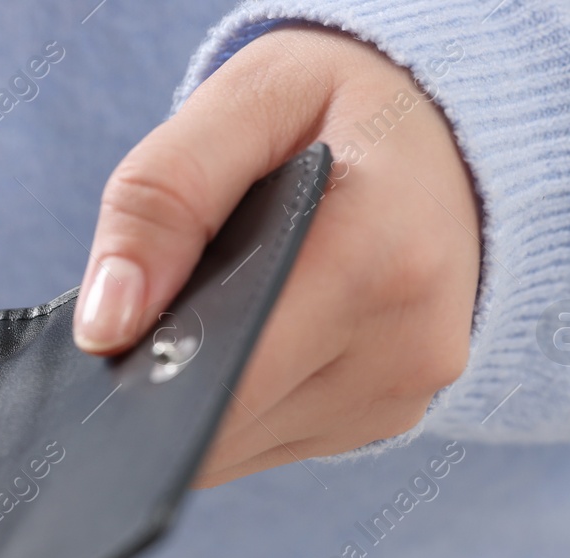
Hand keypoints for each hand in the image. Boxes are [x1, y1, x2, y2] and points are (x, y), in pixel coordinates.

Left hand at [73, 28, 478, 486]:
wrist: (464, 130)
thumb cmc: (345, 106)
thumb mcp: (250, 99)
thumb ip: (163, 198)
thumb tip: (105, 327)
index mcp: (375, 262)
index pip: (227, 382)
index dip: (148, 379)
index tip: (109, 345)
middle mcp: (403, 348)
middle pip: (225, 426)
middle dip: (165, 383)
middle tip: (152, 306)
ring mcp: (402, 395)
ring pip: (241, 446)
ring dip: (201, 397)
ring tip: (213, 306)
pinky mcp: (390, 417)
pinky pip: (274, 441)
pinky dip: (240, 400)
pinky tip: (247, 334)